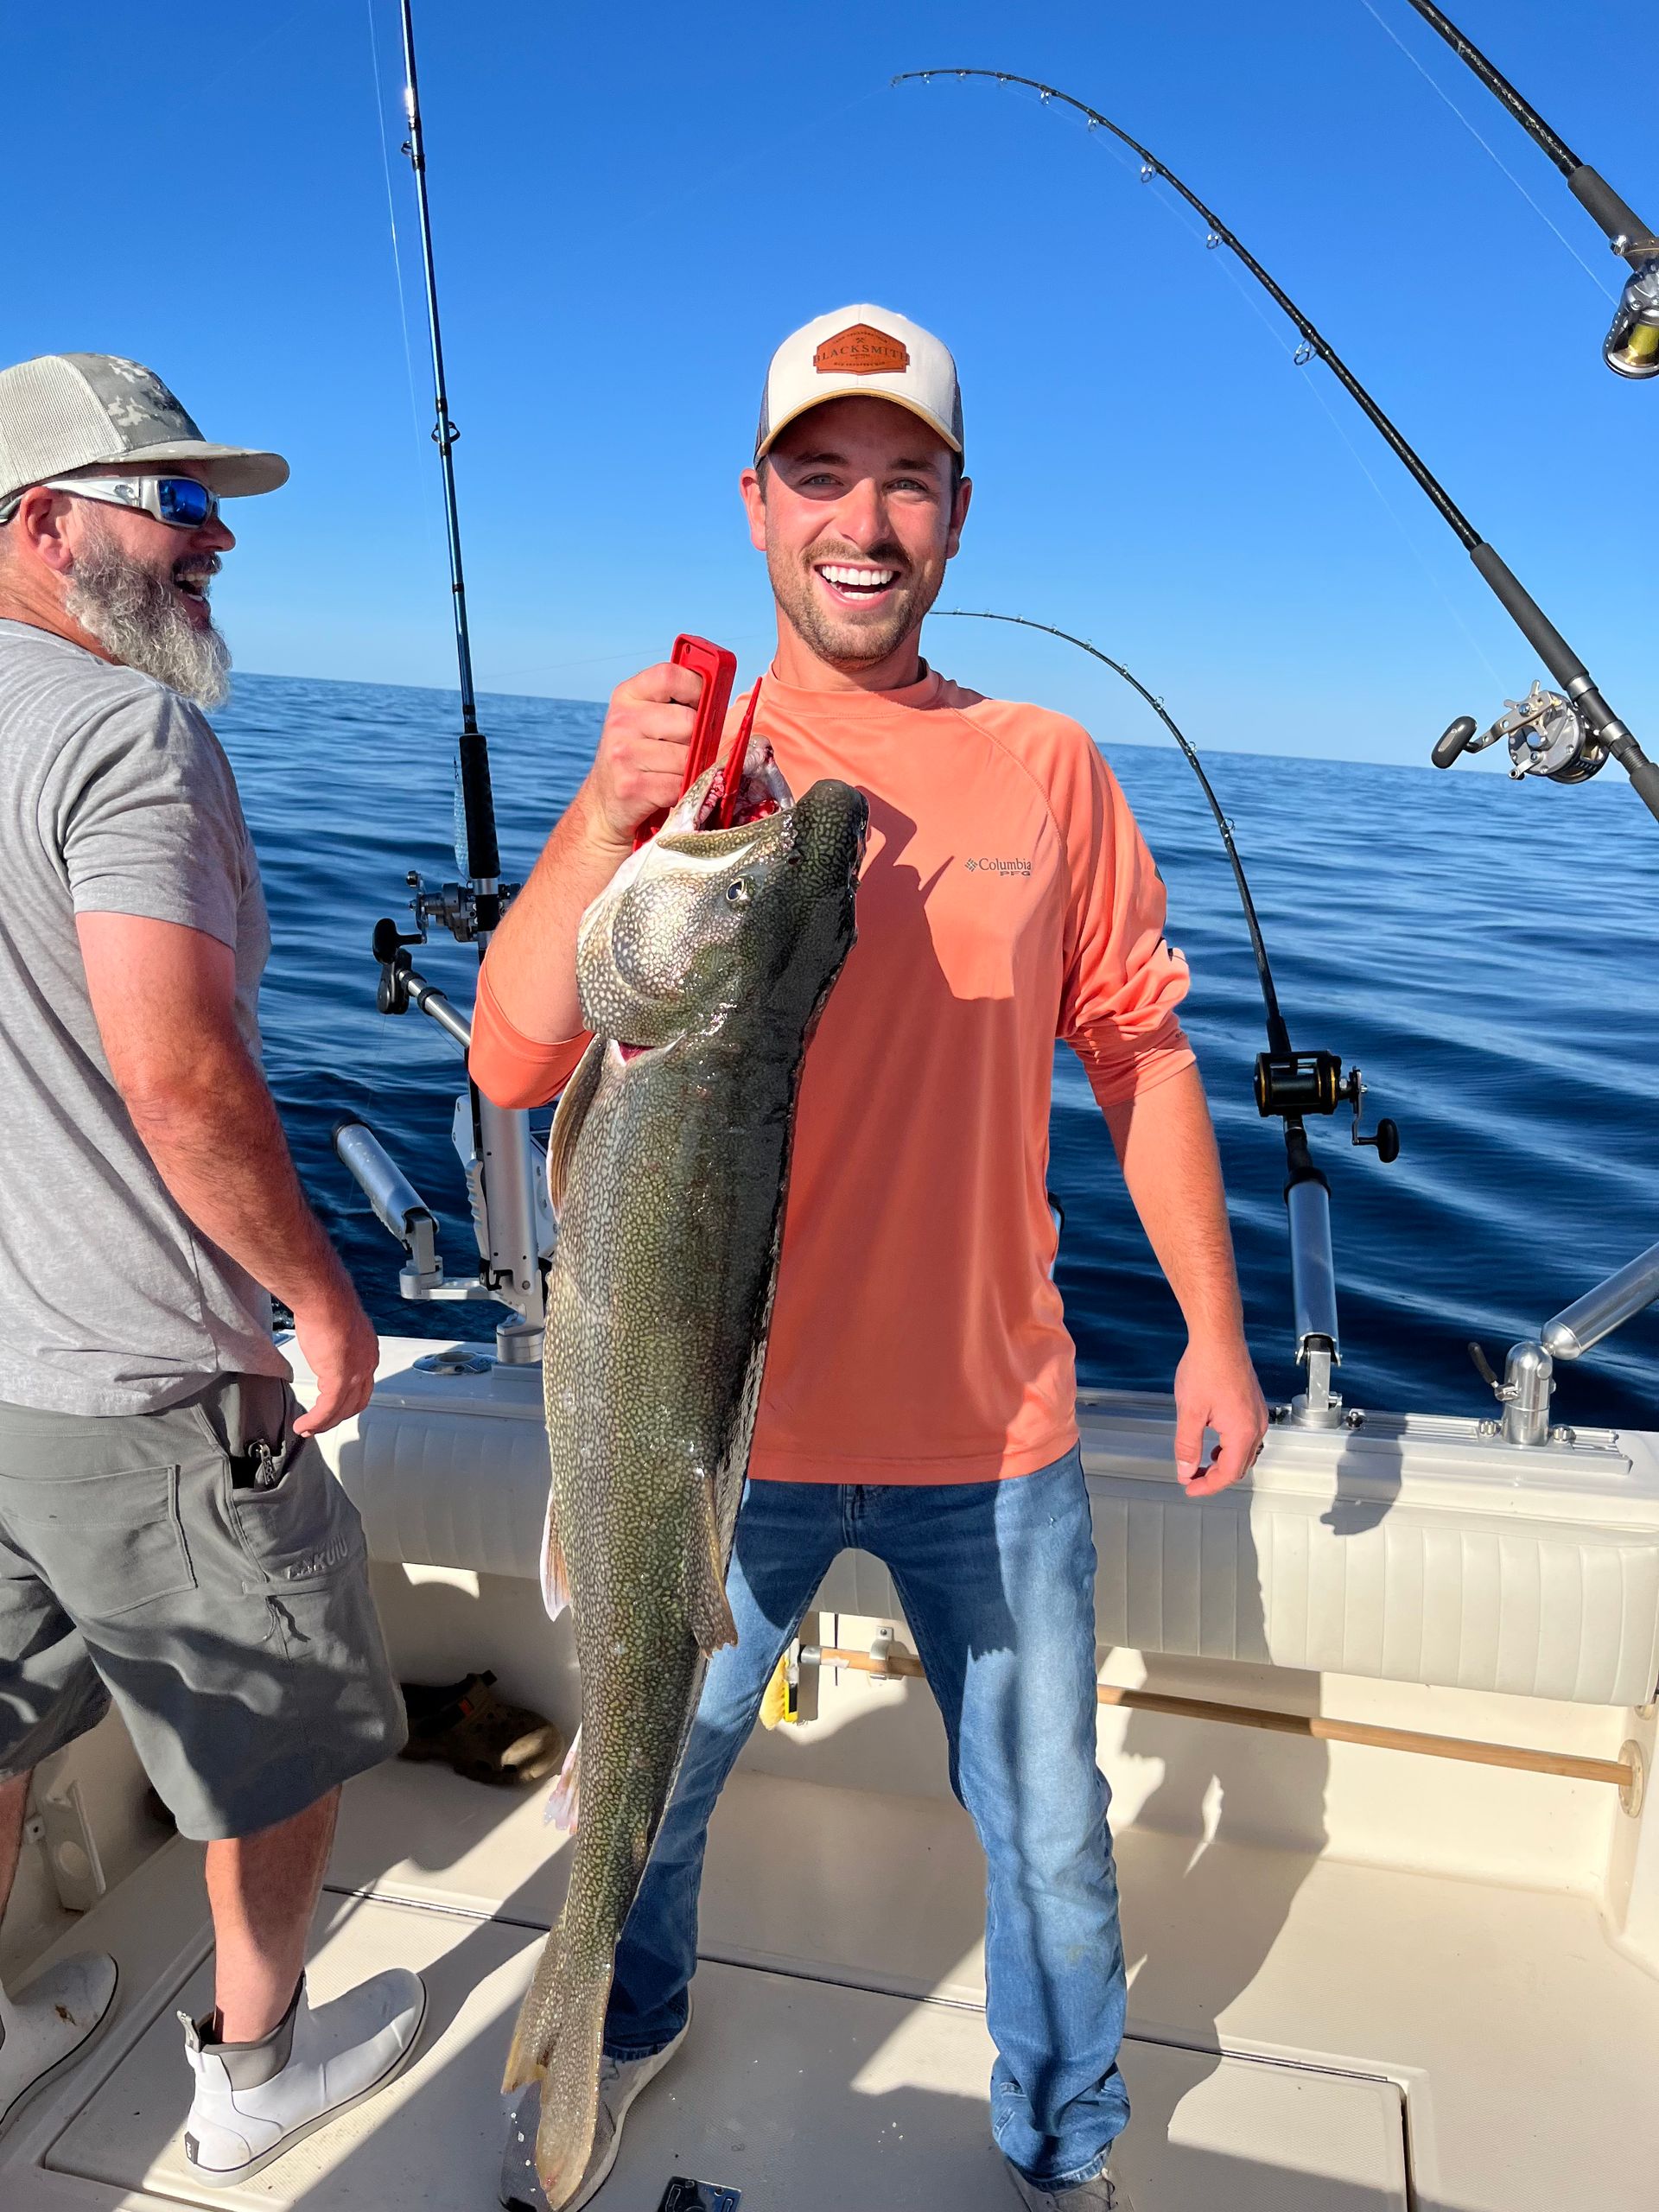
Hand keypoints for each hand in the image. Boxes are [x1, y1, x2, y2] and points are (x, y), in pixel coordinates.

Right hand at [289, 1274, 378, 1434]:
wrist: (324, 1298)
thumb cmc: (327, 1303)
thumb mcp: (335, 1326)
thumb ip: (333, 1340)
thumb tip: (321, 1342)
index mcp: (367, 1350)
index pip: (362, 1383)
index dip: (348, 1397)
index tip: (335, 1404)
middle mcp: (366, 1364)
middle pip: (356, 1401)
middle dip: (338, 1415)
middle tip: (321, 1423)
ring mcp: (355, 1373)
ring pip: (341, 1409)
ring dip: (324, 1422)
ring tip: (308, 1428)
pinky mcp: (339, 1380)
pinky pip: (327, 1410)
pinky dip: (315, 1421)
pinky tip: (304, 1424)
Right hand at [579, 661, 706, 847]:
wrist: (604, 804)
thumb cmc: (638, 757)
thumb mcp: (644, 720)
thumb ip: (674, 704)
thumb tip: (717, 700)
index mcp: (627, 695)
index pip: (668, 676)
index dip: (696, 688)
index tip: (704, 704)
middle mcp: (621, 721)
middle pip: (687, 721)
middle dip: (698, 739)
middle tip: (690, 749)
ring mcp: (623, 754)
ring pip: (686, 757)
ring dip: (692, 769)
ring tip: (677, 771)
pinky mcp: (631, 786)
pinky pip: (679, 785)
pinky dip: (684, 790)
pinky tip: (670, 789)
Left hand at [1172, 1333, 1267, 1497]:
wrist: (1219, 1338)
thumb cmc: (1205, 1367)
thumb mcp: (1189, 1411)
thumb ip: (1187, 1445)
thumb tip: (1186, 1470)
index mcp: (1243, 1432)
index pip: (1228, 1473)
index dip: (1208, 1486)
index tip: (1190, 1488)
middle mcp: (1256, 1425)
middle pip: (1240, 1467)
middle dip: (1216, 1477)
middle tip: (1192, 1479)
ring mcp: (1258, 1414)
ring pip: (1245, 1452)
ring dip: (1224, 1462)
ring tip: (1202, 1463)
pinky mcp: (1254, 1405)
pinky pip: (1247, 1436)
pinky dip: (1231, 1446)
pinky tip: (1214, 1441)